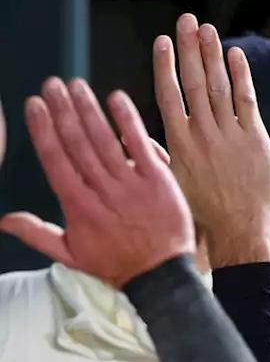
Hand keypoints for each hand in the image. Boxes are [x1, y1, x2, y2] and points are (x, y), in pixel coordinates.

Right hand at [0, 79, 194, 287]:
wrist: (162, 276)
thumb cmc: (116, 264)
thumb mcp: (71, 254)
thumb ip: (37, 233)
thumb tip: (4, 220)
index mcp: (78, 205)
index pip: (55, 159)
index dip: (43, 129)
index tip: (33, 104)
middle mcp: (101, 191)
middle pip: (77, 143)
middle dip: (62, 110)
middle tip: (51, 84)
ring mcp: (131, 184)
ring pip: (105, 140)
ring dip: (89, 109)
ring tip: (76, 85)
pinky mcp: (158, 180)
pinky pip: (141, 146)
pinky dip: (128, 122)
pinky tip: (116, 98)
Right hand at [154, 13, 269, 265]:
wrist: (238, 230)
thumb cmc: (202, 210)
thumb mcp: (171, 181)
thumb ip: (157, 153)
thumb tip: (136, 136)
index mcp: (178, 143)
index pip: (168, 94)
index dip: (165, 65)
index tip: (162, 42)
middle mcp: (203, 134)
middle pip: (193, 82)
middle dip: (189, 49)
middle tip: (185, 21)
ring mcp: (230, 135)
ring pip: (219, 86)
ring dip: (212, 54)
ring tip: (207, 29)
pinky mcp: (256, 139)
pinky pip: (247, 101)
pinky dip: (241, 76)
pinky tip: (235, 55)